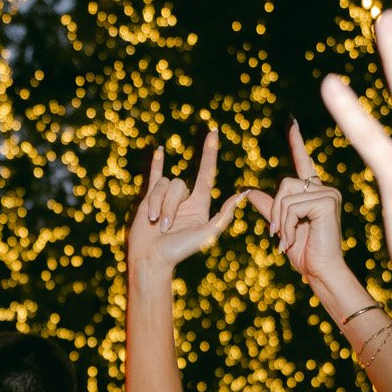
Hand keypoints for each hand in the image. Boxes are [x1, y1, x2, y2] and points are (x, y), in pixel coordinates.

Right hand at [126, 127, 246, 272]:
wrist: (151, 259)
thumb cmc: (179, 251)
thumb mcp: (206, 234)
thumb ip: (224, 215)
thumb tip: (242, 195)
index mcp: (200, 205)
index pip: (206, 173)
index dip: (210, 152)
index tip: (213, 132)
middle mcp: (184, 199)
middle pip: (178, 184)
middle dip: (169, 204)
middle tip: (165, 227)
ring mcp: (166, 198)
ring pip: (163, 185)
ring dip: (157, 205)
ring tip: (155, 224)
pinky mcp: (150, 199)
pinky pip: (154, 177)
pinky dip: (156, 164)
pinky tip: (159, 151)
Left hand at [242, 119, 350, 282]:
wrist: (320, 271)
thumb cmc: (304, 253)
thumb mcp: (281, 227)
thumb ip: (267, 208)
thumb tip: (248, 191)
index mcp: (314, 191)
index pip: (302, 162)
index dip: (295, 141)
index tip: (290, 121)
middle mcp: (324, 188)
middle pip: (284, 183)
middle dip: (275, 210)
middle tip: (278, 235)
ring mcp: (328, 193)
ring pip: (286, 195)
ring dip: (280, 221)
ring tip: (286, 240)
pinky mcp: (327, 202)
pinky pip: (292, 205)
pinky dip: (286, 224)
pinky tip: (293, 238)